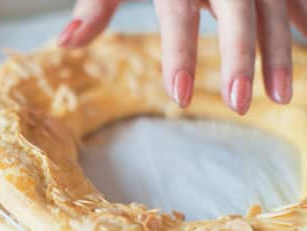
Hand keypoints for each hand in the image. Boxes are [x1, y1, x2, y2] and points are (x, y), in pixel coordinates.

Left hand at [58, 0, 306, 114]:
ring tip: (282, 96)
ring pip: (273, 6)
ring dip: (281, 51)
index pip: (179, 15)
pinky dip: (303, 20)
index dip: (180, 54)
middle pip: (237, 12)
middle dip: (240, 58)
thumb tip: (64, 44)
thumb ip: (97, 6)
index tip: (179, 95)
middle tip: (239, 103)